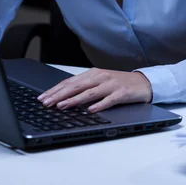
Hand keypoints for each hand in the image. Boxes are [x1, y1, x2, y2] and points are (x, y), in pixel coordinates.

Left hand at [37, 68, 152, 112]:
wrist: (143, 83)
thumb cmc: (119, 83)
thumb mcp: (100, 83)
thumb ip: (84, 88)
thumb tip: (64, 97)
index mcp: (92, 74)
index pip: (69, 82)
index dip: (55, 90)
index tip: (42, 97)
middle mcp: (100, 77)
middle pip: (76, 86)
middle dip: (59, 95)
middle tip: (46, 102)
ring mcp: (110, 85)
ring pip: (89, 92)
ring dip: (74, 99)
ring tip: (62, 105)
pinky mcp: (121, 93)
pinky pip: (109, 100)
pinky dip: (99, 105)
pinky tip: (91, 110)